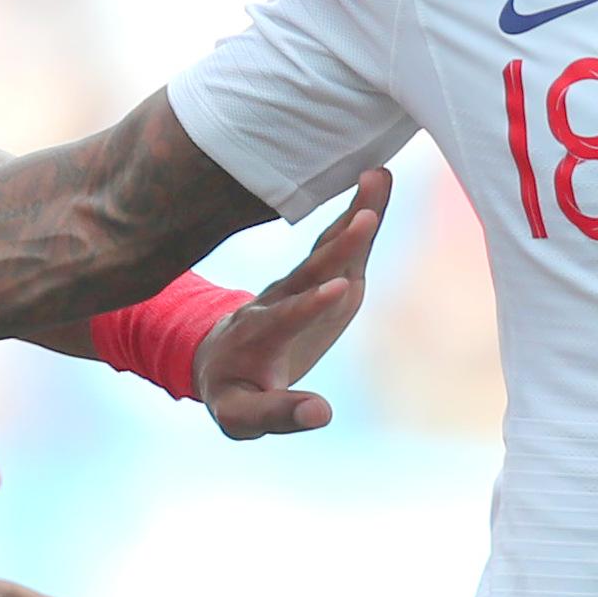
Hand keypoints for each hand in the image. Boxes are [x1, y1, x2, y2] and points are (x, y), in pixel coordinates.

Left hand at [198, 171, 390, 440]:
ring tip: (378, 179)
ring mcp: (295, 285)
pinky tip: (377, 182)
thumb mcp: (242, 417)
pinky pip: (335, 245)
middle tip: (367, 217)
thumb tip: (322, 415)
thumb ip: (279, 415)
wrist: (219, 360)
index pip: (286, 318)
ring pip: (323, 249)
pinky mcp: (313, 277)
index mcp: (258, 337)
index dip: (310, 306)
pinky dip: (356, 216)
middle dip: (338, 247)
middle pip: (308, 272)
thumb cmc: (233, 394)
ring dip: (351, 216)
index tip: (341, 289)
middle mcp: (275, 302)